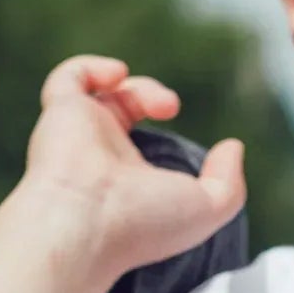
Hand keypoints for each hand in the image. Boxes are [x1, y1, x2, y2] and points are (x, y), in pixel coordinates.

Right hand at [14, 54, 247, 282]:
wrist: (84, 225)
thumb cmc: (141, 224)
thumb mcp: (207, 210)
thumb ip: (229, 183)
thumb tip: (232, 148)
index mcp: (128, 180)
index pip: (142, 147)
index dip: (168, 137)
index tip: (197, 149)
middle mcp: (99, 155)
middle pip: (121, 110)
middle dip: (150, 96)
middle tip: (170, 107)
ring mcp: (78, 133)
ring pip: (96, 93)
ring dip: (134, 84)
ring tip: (155, 99)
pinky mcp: (61, 112)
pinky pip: (67, 78)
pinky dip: (93, 67)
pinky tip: (117, 76)